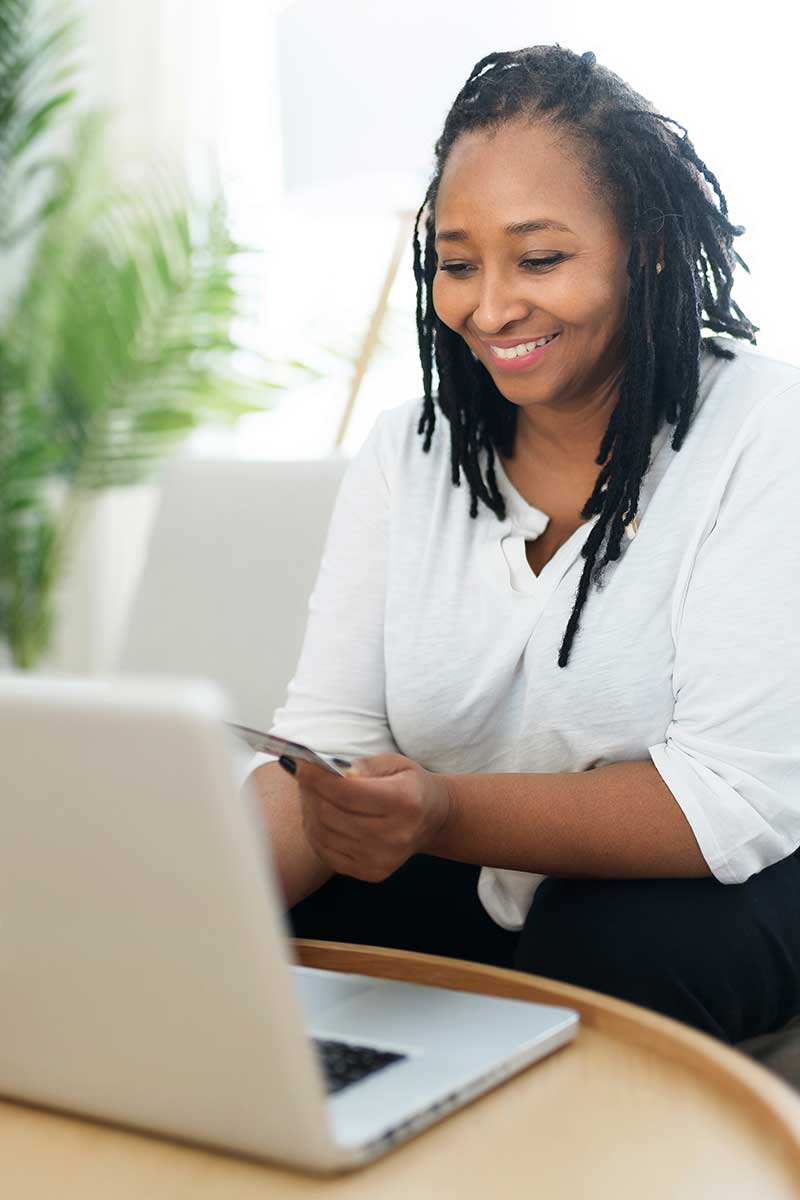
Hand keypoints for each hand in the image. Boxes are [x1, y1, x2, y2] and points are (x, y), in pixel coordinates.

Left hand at [286, 753, 452, 882]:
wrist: (432, 820)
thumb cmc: (410, 786)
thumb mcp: (396, 763)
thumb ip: (365, 764)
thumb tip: (332, 770)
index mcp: (404, 802)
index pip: (347, 792)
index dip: (316, 778)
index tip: (296, 763)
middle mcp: (395, 835)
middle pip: (330, 814)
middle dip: (310, 791)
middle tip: (304, 775)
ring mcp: (383, 859)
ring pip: (324, 834)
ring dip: (309, 810)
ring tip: (311, 793)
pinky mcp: (372, 873)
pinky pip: (327, 853)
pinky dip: (315, 833)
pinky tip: (318, 817)